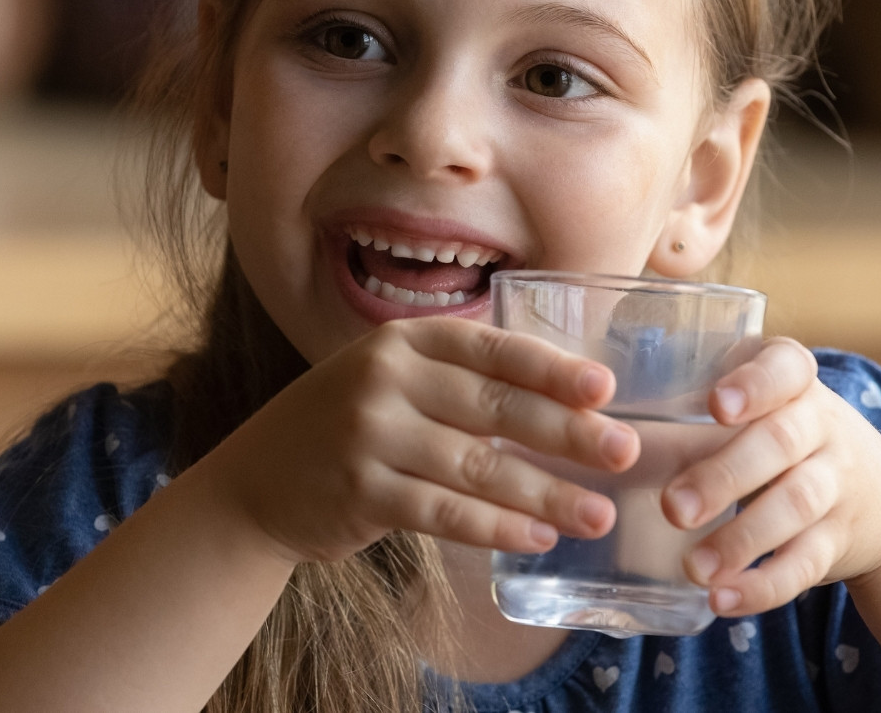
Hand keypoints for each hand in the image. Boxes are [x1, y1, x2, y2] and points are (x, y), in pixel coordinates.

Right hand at [202, 317, 640, 565]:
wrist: (257, 480)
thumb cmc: (347, 425)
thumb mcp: (393, 380)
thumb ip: (461, 381)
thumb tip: (568, 405)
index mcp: (403, 341)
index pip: (492, 348)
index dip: (552, 368)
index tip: (606, 389)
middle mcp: (384, 377)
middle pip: (494, 406)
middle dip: (567, 432)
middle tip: (623, 453)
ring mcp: (369, 433)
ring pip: (476, 467)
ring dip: (544, 494)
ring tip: (596, 515)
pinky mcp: (361, 491)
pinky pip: (444, 513)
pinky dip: (495, 528)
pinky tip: (537, 538)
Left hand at [662, 338, 880, 616]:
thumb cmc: (780, 436)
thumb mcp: (754, 408)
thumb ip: (689, 410)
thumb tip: (594, 432)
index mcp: (793, 380)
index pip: (785, 366)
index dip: (754, 384)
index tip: (716, 406)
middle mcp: (823, 424)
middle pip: (780, 443)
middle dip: (725, 475)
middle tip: (673, 507)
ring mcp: (839, 482)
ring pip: (797, 505)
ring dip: (742, 539)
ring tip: (693, 567)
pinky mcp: (841, 540)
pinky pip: (807, 564)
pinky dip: (765, 585)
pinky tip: (722, 598)